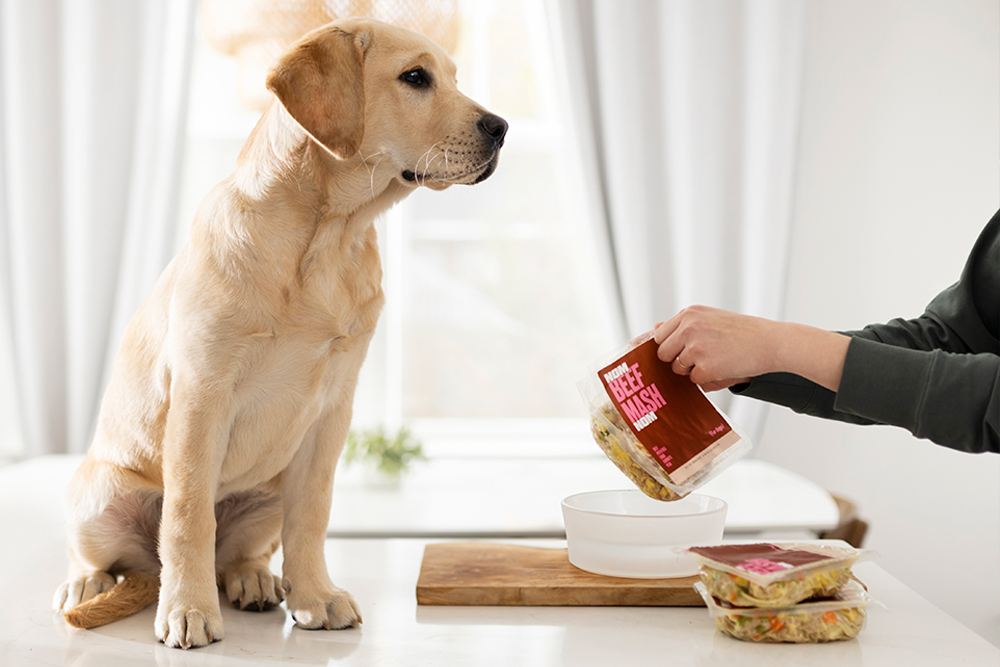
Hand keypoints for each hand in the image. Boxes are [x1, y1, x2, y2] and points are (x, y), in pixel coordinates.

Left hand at [653, 305, 850, 391]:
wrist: (771, 341)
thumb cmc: (741, 332)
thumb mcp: (710, 318)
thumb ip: (682, 325)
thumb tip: (653, 328)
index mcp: (688, 314)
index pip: (659, 336)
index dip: (668, 348)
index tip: (677, 353)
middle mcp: (688, 327)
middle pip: (663, 354)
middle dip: (677, 360)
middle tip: (702, 357)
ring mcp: (695, 347)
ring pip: (678, 369)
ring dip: (693, 370)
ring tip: (718, 360)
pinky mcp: (705, 366)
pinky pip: (695, 381)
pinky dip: (708, 379)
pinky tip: (724, 368)